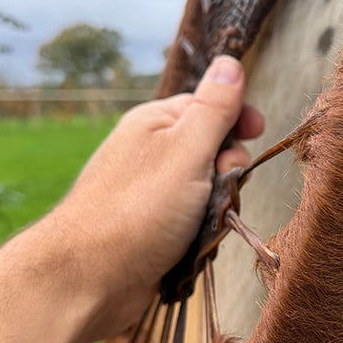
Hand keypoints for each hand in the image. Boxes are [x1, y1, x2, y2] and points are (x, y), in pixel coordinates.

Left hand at [41, 55, 263, 340]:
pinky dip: (199, 237)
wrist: (87, 280)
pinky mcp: (152, 232)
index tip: (255, 134)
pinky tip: (190, 248)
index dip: (237, 119)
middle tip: (216, 189)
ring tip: (199, 227)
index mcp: (155, 124)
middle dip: (228, 173)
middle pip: (213, 153)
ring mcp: (151, 195)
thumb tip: (230, 62)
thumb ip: (213, 108)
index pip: (210, 107)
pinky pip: (193, 225)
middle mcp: (150, 155)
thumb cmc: (137, 209)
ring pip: (208, 194)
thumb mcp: (186, 149)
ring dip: (215, 211)